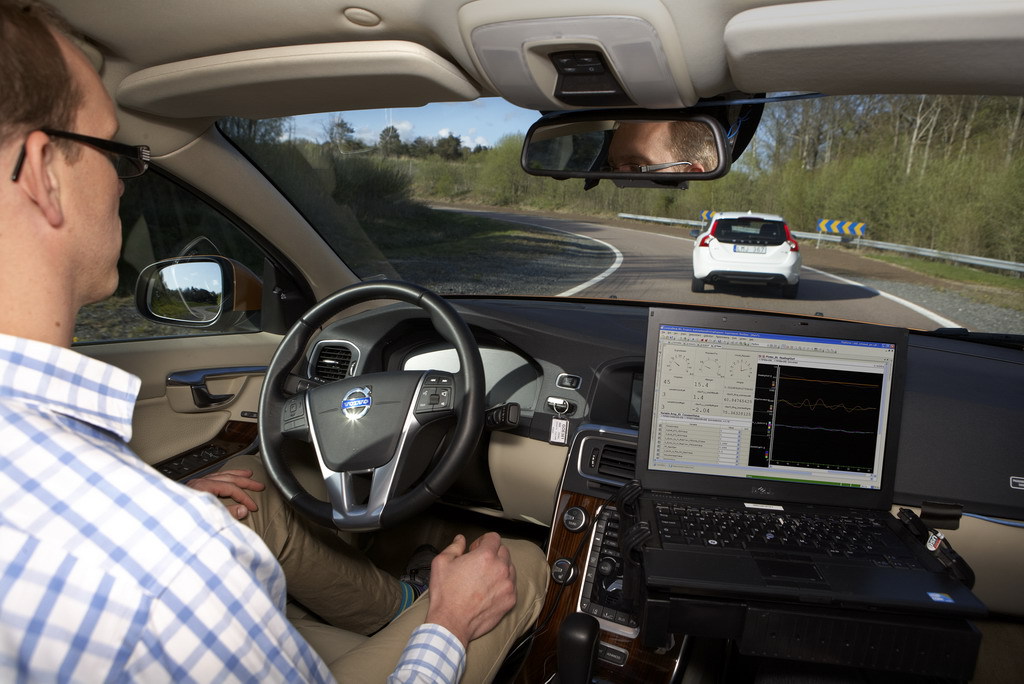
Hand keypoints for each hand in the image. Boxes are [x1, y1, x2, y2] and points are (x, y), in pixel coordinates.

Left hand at [185, 469, 264, 519]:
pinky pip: (214, 477)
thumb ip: (226, 514)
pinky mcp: (193, 488)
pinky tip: (229, 477)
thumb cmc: (180, 521)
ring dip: (236, 475)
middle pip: (228, 478)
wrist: (162, 524)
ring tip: (248, 474)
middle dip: (245, 482)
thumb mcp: (206, 518)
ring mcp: (196, 484)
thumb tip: (243, 510)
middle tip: (259, 486)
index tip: (253, 507)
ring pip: (221, 475)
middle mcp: (199, 483)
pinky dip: (225, 477)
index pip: (230, 488)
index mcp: (202, 487)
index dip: (244, 497)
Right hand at [424, 532, 517, 646]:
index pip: (494, 537)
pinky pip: (511, 585)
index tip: (475, 550)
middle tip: (478, 564)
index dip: (483, 541)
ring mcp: (508, 585)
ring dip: (499, 568)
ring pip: (510, 568)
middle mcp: (501, 568)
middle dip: (492, 553)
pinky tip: (489, 591)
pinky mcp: (510, 600)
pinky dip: (503, 585)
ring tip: (484, 578)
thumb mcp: (441, 563)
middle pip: (503, 551)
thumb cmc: (446, 593)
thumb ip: (454, 547)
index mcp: (485, 556)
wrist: (451, 623)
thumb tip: (461, 539)